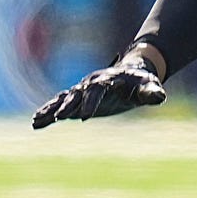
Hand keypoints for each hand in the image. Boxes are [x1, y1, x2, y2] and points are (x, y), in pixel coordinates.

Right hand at [31, 51, 167, 128]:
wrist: (131, 74)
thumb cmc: (141, 82)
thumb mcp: (148, 86)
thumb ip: (152, 92)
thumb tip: (159, 97)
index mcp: (109, 80)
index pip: (98, 90)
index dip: (91, 102)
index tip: (84, 116)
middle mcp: (92, 83)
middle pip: (77, 93)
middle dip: (68, 105)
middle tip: (58, 117)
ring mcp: (82, 90)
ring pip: (64, 98)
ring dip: (52, 108)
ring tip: (37, 119)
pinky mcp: (77, 99)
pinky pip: (59, 104)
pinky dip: (48, 111)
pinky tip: (36, 123)